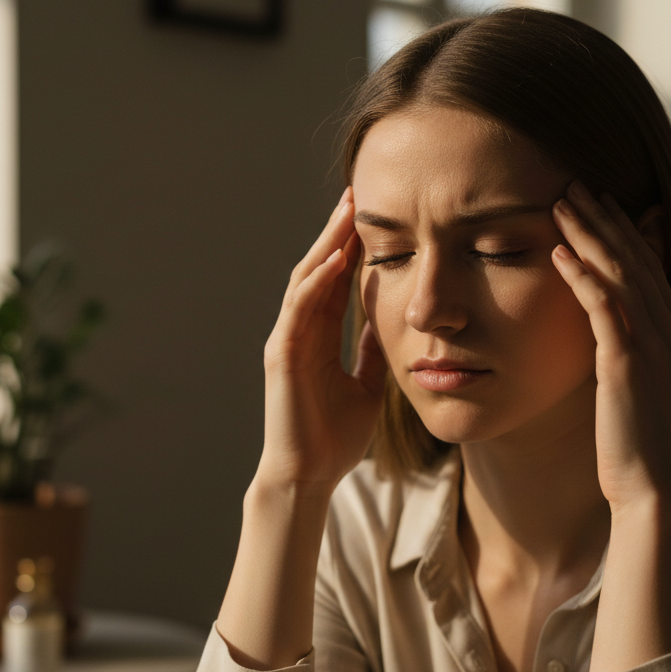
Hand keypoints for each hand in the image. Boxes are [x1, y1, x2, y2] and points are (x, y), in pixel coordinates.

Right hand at [258, 187, 387, 492]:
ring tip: (346, 212)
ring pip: (305, 281)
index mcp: (319, 337)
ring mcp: (287, 341)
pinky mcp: (282, 357)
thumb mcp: (366, 385)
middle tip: (356, 194)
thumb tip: (388, 324)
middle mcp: (299, 332)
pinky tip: (333, 260)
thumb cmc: (333, 438)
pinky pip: (297, 311)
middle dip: (337, 233)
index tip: (373, 215)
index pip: (336, 281)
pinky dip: (314, 284)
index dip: (352, 248)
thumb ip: (370, 353)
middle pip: (318, 270)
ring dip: (326, 245)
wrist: (309, 477)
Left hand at [550, 182, 670, 506]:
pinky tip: (559, 254)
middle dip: (605, 218)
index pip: (650, 266)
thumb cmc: (634, 442)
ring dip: (591, 234)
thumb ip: (626, 346)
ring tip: (562, 203)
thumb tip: (608, 323)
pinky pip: (604, 307)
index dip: (624, 230)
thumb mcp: (634, 385)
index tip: (598, 202)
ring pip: (622, 273)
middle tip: (575, 185)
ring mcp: (654, 346)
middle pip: (638, 258)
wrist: (650, 488)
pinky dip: (583, 276)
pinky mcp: (628, 363)